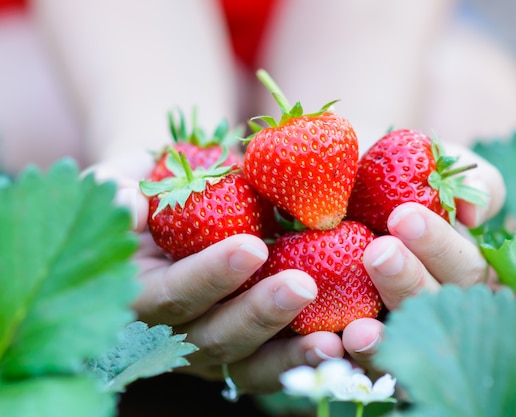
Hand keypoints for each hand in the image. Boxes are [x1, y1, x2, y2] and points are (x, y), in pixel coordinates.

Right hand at [88, 156, 345, 394]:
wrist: (173, 211)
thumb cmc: (150, 192)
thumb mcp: (122, 180)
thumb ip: (118, 190)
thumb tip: (127, 205)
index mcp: (134, 294)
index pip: (169, 293)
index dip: (208, 276)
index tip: (252, 247)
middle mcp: (168, 334)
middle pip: (210, 338)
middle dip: (258, 315)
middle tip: (303, 286)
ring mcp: (205, 350)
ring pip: (245, 363)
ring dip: (289, 353)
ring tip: (333, 337)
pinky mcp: (240, 355)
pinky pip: (270, 368)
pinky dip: (303, 363)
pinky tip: (340, 350)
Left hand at [341, 145, 504, 371]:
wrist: (334, 186)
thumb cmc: (384, 174)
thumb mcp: (428, 164)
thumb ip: (470, 181)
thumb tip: (475, 215)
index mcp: (461, 268)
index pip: (465, 267)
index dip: (439, 246)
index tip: (403, 216)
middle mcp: (438, 306)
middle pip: (436, 308)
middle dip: (408, 281)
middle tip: (378, 252)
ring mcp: (404, 335)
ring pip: (402, 348)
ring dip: (384, 339)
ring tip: (358, 328)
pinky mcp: (366, 353)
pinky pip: (364, 371)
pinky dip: (350, 363)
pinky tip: (334, 348)